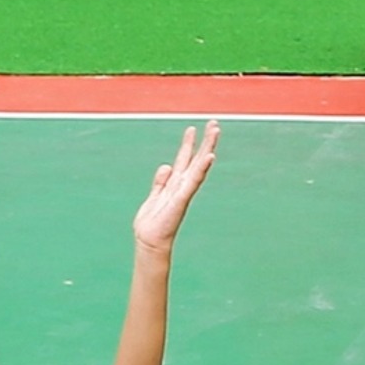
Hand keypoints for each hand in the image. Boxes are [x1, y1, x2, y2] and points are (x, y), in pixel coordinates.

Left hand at [132, 122, 217, 255]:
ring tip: (214, 131)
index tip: (194, 128)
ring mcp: (184, 191)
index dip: (189, 144)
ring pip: (198, 165)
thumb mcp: (155, 196)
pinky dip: (201, 169)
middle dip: (206, 141)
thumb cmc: (152, 223)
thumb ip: (160, 181)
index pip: (185, 160)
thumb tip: (166, 166)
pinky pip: (193, 181)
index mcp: (175, 184)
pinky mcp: (181, 199)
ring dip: (208, 147)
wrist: (150, 241)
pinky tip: (209, 158)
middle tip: (214, 123)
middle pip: (196, 159)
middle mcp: (183, 185)